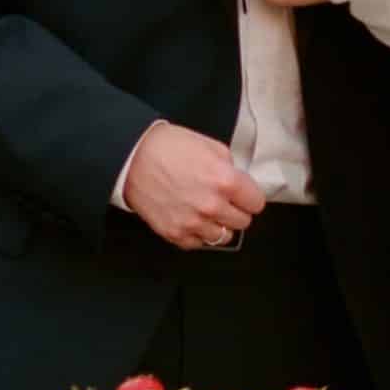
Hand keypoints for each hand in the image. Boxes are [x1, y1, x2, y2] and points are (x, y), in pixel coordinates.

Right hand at [123, 122, 264, 248]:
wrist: (133, 157)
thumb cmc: (168, 147)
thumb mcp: (211, 146)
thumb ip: (230, 167)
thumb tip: (239, 182)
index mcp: (226, 181)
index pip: (256, 203)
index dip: (249, 197)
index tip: (243, 195)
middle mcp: (212, 206)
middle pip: (243, 222)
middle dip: (236, 210)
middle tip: (223, 200)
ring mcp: (193, 223)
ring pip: (223, 237)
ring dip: (218, 225)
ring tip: (206, 210)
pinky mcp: (175, 234)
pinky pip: (198, 243)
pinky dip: (198, 233)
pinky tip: (191, 217)